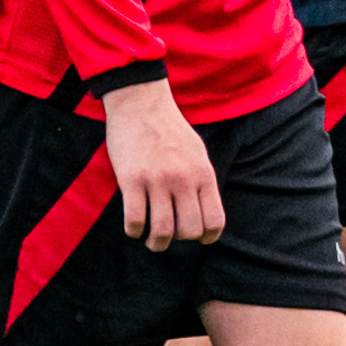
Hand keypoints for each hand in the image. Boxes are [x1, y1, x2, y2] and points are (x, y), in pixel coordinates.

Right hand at [98, 80, 221, 248]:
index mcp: (203, 174)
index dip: (208, 236)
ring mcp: (157, 180)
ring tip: (152, 241)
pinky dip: (134, 231)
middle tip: (170, 235)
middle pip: (189, 231)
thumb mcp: (198, 153)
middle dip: (180, 240)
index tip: (198, 238)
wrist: (141, 102)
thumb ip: (202, 181)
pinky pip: (135, 220)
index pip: (214, 221)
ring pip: (162, 231)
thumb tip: (204, 212)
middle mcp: (183, 179)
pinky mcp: (131, 179)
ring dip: (157, 243)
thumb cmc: (169, 129)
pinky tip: (134, 227)